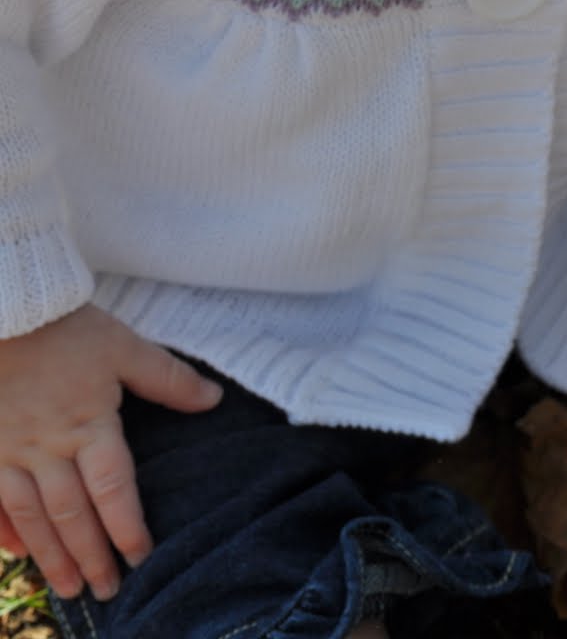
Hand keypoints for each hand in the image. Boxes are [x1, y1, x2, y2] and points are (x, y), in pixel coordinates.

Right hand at [0, 303, 222, 601]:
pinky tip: (15, 552)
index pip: (114, 486)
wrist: (9, 308)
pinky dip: (4, 529)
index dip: (128, 524)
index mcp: (90, 422)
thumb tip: (213, 399)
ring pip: (33, 515)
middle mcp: (50, 446)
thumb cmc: (67, 328)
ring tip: (70, 587)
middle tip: (109, 590)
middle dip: (93, 555)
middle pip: (73, 512)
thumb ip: (167, 377)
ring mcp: (11, 450)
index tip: (141, 554)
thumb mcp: (124, 346)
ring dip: (52, 555)